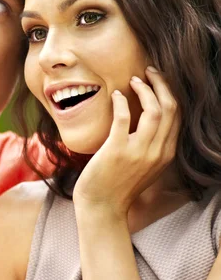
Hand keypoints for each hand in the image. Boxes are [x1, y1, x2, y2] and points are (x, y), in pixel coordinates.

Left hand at [72, 67, 178, 217]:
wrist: (102, 207)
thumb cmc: (118, 184)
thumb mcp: (144, 165)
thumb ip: (151, 144)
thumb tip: (147, 116)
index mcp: (166, 154)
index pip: (178, 115)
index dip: (169, 92)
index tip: (158, 79)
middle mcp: (158, 152)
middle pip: (171, 108)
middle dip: (162, 84)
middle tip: (149, 72)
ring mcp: (139, 152)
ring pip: (155, 110)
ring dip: (145, 90)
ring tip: (134, 81)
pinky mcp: (117, 151)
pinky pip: (123, 118)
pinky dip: (121, 103)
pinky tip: (116, 96)